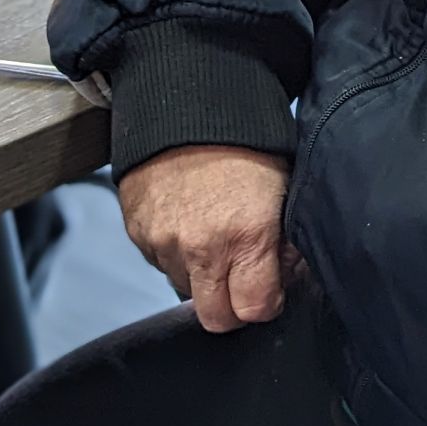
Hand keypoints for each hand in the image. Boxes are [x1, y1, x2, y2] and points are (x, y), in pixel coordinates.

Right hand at [119, 146, 301, 332]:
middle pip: (216, 319)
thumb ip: (285, 241)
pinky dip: (177, 255)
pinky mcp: (138, 235)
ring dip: (204, 276)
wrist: (188, 106)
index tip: (271, 289)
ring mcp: (164, 243)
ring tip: (217, 237)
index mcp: (248, 236)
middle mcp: (202, 247)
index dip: (267, 304)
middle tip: (245, 279)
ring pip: (187, 290)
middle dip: (234, 307)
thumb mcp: (284, 188)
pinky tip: (192, 223)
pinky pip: (162, 264)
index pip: (254, 310)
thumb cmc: (245, 143)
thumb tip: (288, 276)